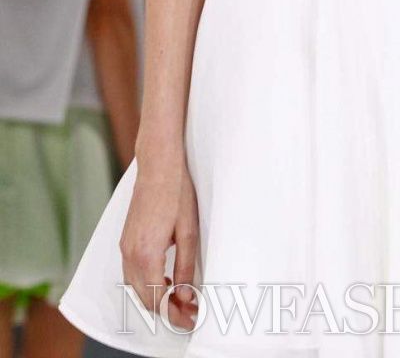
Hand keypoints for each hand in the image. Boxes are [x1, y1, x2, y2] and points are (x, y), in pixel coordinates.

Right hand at [119, 156, 199, 331]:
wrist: (158, 164)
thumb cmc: (177, 192)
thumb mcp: (189, 231)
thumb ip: (185, 267)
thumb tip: (185, 295)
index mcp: (147, 254)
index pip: (157, 300)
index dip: (175, 314)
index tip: (192, 318)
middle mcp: (130, 254)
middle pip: (144, 299)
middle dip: (166, 311)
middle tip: (189, 312)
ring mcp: (124, 247)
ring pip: (135, 288)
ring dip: (155, 299)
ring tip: (180, 298)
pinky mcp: (125, 240)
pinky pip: (131, 274)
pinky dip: (146, 284)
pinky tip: (165, 280)